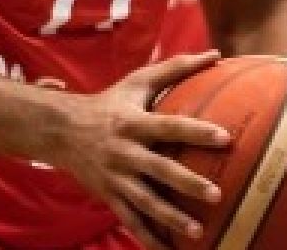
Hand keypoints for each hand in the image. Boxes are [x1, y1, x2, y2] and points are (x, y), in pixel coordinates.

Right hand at [46, 49, 230, 248]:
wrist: (61, 130)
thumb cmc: (110, 102)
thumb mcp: (138, 81)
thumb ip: (176, 68)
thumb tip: (216, 54)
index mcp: (134, 123)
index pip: (170, 126)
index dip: (196, 131)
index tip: (225, 137)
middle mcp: (125, 151)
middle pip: (159, 169)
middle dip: (187, 184)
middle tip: (216, 195)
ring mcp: (116, 177)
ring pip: (145, 201)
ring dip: (171, 218)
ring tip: (198, 232)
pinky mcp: (109, 195)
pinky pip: (130, 220)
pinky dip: (148, 237)